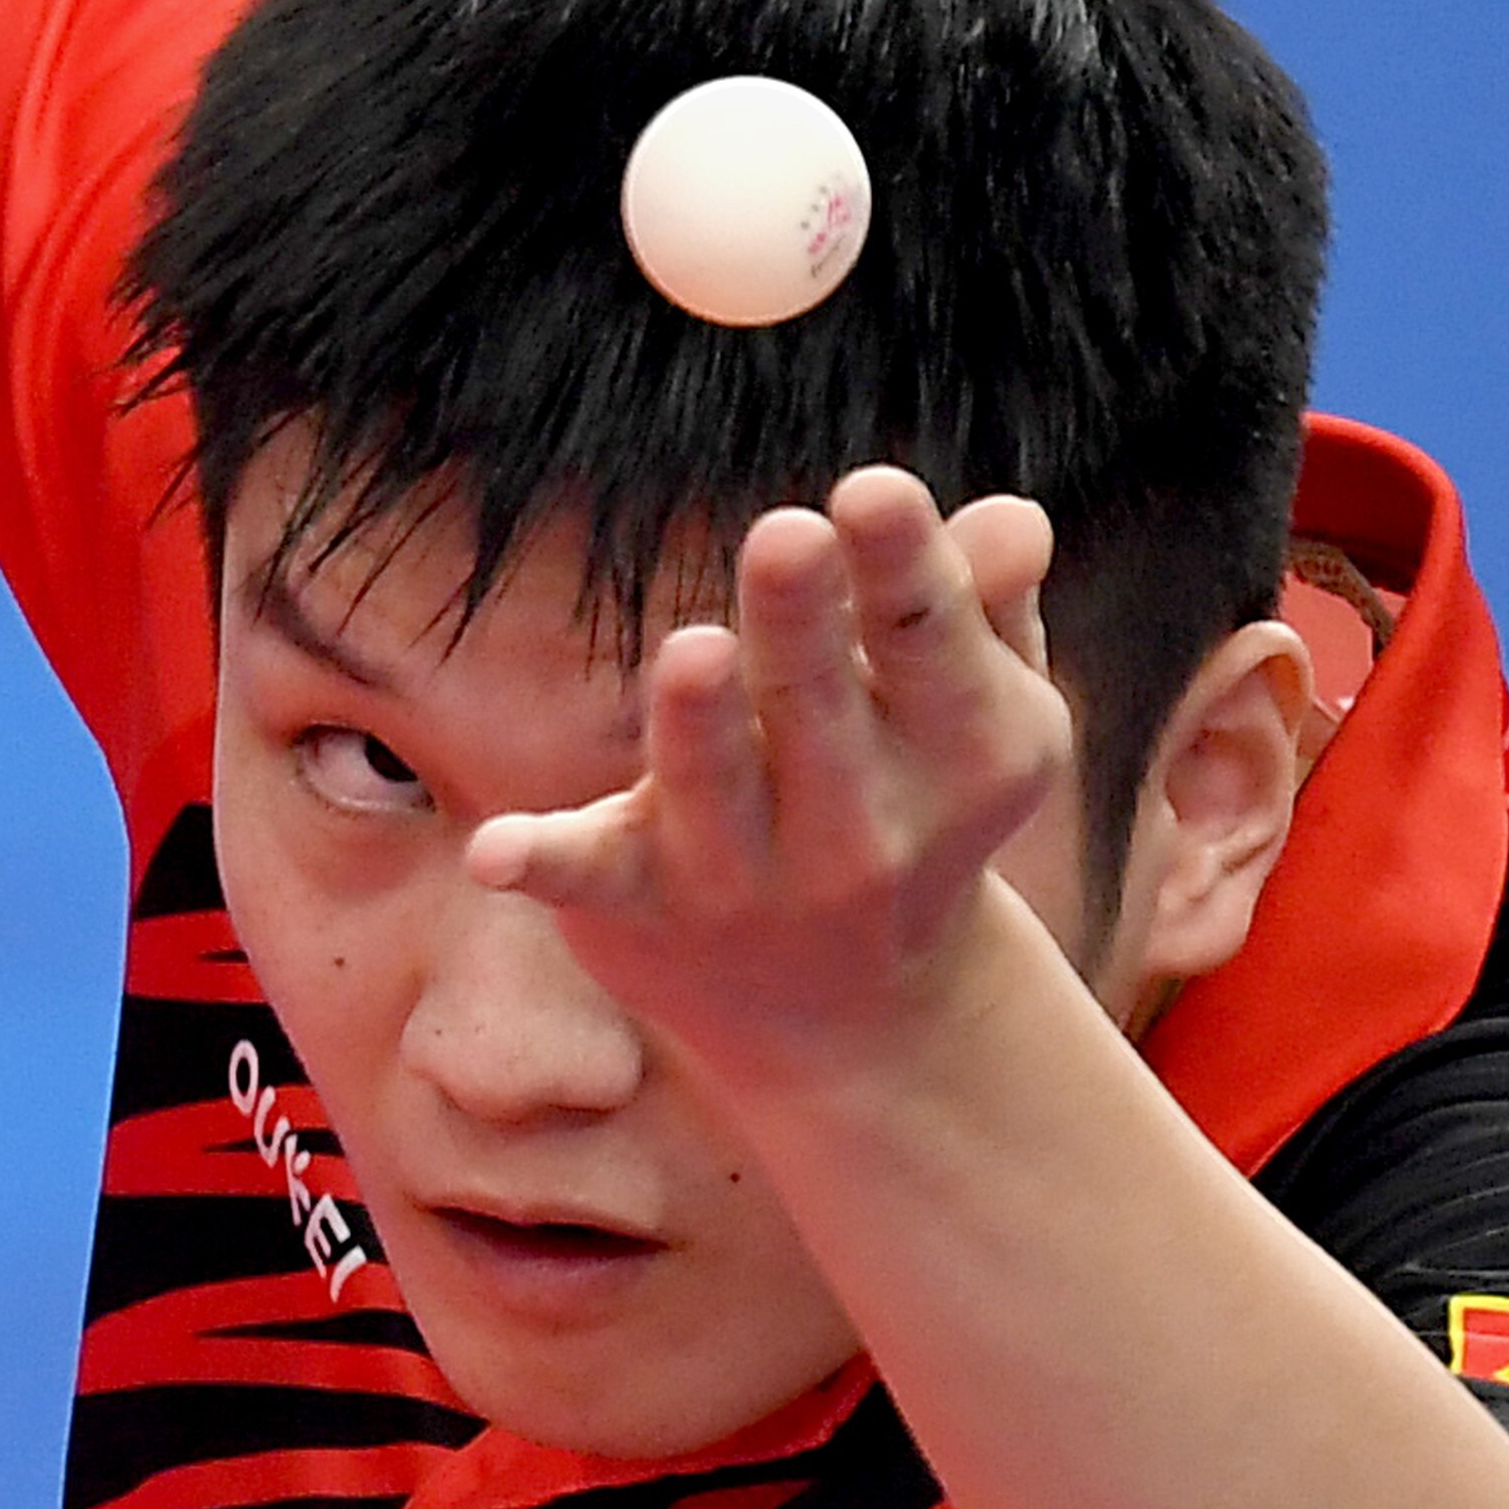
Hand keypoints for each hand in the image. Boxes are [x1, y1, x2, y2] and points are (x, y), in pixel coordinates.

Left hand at [467, 468, 1068, 1102]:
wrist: (854, 1017)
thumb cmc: (910, 796)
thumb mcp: (970, 713)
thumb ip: (979, 608)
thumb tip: (1014, 521)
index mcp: (964, 756)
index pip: (934, 646)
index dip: (905, 568)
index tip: (871, 491)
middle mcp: (864, 829)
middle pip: (822, 704)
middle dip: (803, 623)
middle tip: (787, 535)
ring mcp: (749, 876)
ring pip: (714, 784)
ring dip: (704, 724)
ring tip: (697, 652)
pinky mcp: (642, 902)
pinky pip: (589, 876)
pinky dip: (543, 864)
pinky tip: (493, 852)